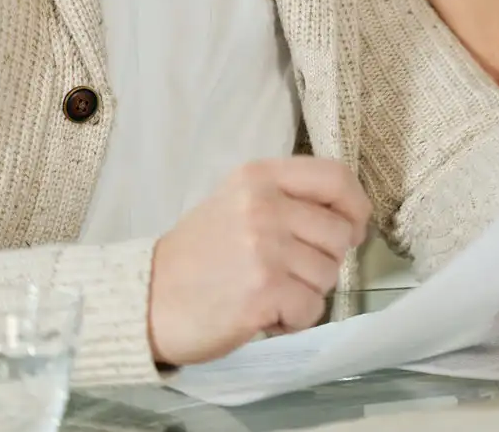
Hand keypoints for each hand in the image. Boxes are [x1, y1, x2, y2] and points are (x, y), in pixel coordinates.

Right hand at [147, 158, 373, 366]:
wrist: (144, 301)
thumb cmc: (196, 256)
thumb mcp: (236, 203)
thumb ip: (287, 199)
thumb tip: (349, 219)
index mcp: (259, 177)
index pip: (335, 177)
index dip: (355, 206)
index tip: (352, 228)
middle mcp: (264, 206)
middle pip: (339, 234)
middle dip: (322, 261)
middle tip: (285, 273)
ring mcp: (265, 249)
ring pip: (328, 274)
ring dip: (305, 293)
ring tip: (265, 292)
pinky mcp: (264, 292)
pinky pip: (311, 310)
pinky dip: (293, 321)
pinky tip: (262, 315)